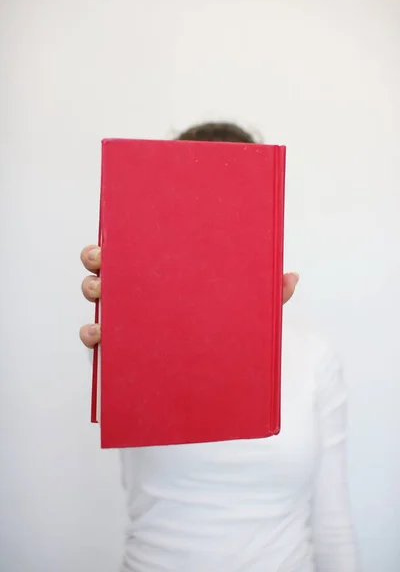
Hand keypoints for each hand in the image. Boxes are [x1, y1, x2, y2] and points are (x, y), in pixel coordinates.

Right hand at [79, 246, 298, 347]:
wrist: (215, 383)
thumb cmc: (225, 336)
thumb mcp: (244, 315)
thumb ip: (265, 296)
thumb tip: (292, 276)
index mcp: (166, 278)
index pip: (140, 250)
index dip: (126, 237)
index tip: (122, 228)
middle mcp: (141, 297)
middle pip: (110, 269)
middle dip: (98, 259)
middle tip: (103, 257)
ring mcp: (126, 324)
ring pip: (97, 300)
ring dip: (92, 291)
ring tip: (101, 292)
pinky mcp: (119, 352)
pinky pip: (96, 341)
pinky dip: (91, 333)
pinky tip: (98, 331)